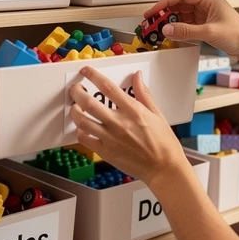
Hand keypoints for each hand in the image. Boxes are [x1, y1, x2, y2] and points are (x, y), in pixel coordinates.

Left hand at [69, 68, 191, 187]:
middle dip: (77, 92)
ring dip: (75, 111)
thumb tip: (138, 76)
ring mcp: (110, 138)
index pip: (108, 87)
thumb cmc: (164, 143)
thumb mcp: (157, 114)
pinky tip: (82, 127)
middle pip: (88, 103)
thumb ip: (144, 94)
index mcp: (133, 111)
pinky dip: (80, 131)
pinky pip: (85, 138)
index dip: (93, 76)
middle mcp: (119, 123)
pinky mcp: (105, 152)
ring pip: (82, 121)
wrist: (164, 169)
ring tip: (75, 107)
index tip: (86, 71)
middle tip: (75, 88)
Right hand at [144, 0, 238, 62]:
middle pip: (179, 5)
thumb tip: (167, 29)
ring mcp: (205, 15)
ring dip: (170, 22)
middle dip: (164, 13)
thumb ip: (186, 30)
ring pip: (182, 15)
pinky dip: (178, 29)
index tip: (152, 12)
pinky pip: (187, 24)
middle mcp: (206, 5)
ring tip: (159, 29)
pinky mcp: (205, 25)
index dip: (164, 3)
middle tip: (152, 22)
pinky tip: (171, 34)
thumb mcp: (209, 32)